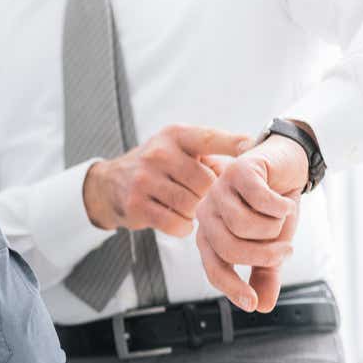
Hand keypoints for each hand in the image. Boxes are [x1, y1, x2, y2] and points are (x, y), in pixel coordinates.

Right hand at [83, 124, 252, 236]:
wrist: (109, 184)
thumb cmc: (158, 167)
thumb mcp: (179, 148)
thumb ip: (212, 154)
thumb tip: (251, 164)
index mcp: (175, 135)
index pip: (211, 139)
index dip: (235, 146)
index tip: (254, 150)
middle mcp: (158, 153)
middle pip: (206, 182)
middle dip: (209, 194)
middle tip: (203, 197)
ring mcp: (144, 179)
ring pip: (192, 205)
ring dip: (195, 212)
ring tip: (187, 207)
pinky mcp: (137, 205)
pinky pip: (176, 223)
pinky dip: (183, 226)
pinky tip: (178, 219)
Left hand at [196, 134, 307, 311]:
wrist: (289, 165)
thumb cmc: (273, 207)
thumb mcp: (273, 244)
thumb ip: (265, 273)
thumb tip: (263, 306)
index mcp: (210, 234)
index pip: (214, 267)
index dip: (232, 287)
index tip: (253, 303)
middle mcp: (207, 214)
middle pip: (229, 248)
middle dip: (264, 254)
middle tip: (286, 250)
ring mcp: (219, 190)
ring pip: (244, 225)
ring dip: (273, 226)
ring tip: (282, 217)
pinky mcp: (238, 171)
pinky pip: (259, 200)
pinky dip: (280, 206)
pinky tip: (285, 202)